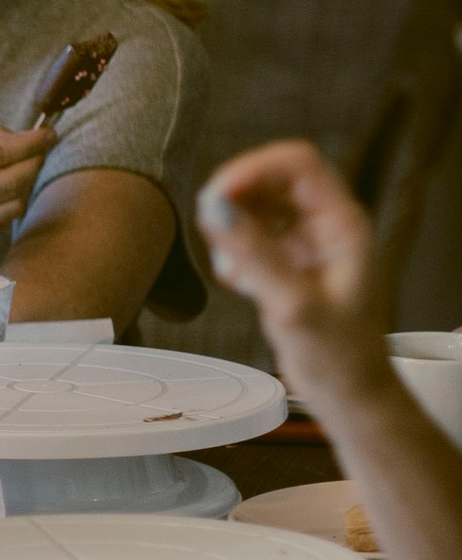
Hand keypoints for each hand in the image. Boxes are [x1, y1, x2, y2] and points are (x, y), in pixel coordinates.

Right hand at [0, 121, 53, 243]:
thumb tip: (16, 135)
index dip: (31, 142)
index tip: (48, 132)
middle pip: (12, 180)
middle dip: (35, 160)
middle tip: (40, 146)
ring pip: (13, 204)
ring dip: (27, 183)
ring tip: (24, 165)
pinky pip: (1, 220)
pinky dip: (13, 201)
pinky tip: (9, 185)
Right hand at [195, 139, 389, 412]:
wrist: (348, 394)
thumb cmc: (338, 357)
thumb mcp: (291, 304)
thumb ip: (252, 253)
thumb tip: (214, 209)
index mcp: (342, 224)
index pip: (298, 164)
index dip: (254, 169)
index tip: (218, 194)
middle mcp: (327, 226)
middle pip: (275, 178)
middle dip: (238, 196)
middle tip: (211, 226)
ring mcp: (308, 243)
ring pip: (260, 205)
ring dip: (234, 224)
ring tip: (230, 264)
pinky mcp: (289, 263)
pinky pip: (254, 235)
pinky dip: (235, 249)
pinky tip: (239, 281)